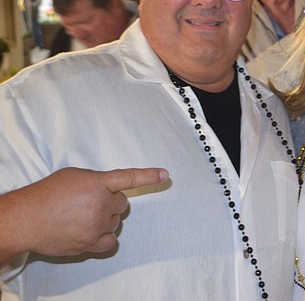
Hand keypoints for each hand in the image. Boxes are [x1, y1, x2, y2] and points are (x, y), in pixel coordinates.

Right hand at [0, 166, 168, 261]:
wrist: (25, 219)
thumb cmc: (46, 195)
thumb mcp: (74, 176)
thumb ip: (97, 180)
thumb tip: (108, 187)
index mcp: (97, 183)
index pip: (128, 178)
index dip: (148, 176)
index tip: (165, 175)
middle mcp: (101, 203)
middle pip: (122, 204)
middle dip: (110, 202)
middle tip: (89, 203)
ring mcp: (97, 224)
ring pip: (116, 222)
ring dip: (106, 219)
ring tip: (83, 217)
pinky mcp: (91, 242)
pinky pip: (110, 241)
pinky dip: (104, 237)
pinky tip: (92, 232)